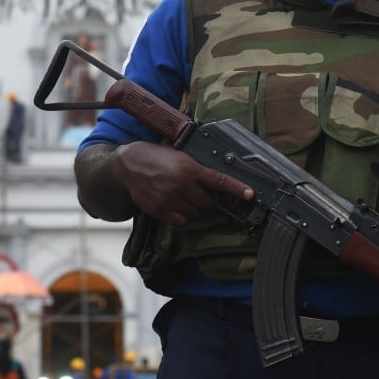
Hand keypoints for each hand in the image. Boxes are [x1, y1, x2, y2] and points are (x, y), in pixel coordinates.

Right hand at [112, 141, 252, 225]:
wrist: (128, 165)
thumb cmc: (156, 158)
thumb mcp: (179, 156)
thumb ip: (196, 169)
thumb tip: (216, 183)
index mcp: (189, 168)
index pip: (219, 180)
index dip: (236, 188)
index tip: (250, 194)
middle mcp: (182, 184)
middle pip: (208, 203)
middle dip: (207, 201)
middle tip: (197, 194)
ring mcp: (171, 199)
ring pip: (196, 214)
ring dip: (195, 209)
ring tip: (183, 197)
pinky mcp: (161, 210)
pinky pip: (183, 221)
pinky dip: (183, 217)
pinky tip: (176, 206)